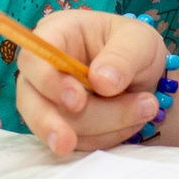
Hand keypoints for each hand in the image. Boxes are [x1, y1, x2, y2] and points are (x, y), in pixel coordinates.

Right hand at [14, 10, 167, 155]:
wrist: (148, 77)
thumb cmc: (136, 48)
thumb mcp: (140, 41)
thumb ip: (123, 57)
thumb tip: (102, 82)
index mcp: (56, 35)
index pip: (33, 59)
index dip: (48, 82)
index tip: (77, 102)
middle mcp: (44, 68)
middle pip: (30, 99)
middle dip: (51, 123)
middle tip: (68, 143)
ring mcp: (49, 100)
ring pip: (57, 125)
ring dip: (101, 127)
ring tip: (145, 109)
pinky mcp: (63, 125)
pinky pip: (77, 142)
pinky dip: (105, 139)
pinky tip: (131, 122)